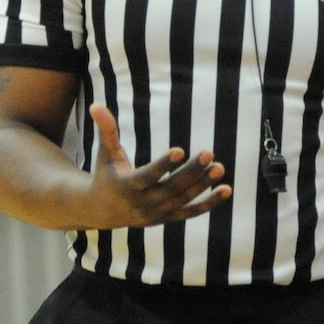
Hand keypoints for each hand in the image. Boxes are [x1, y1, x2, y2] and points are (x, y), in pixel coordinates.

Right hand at [85, 104, 230, 226]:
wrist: (102, 211)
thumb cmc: (107, 174)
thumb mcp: (106, 153)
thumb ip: (107, 131)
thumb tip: (96, 105)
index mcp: (127, 185)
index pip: (147, 176)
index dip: (163, 164)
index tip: (180, 150)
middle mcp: (143, 203)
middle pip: (171, 188)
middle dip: (191, 171)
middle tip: (209, 152)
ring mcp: (157, 213)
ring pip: (183, 199)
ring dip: (203, 185)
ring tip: (219, 166)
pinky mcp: (167, 218)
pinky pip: (191, 212)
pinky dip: (209, 203)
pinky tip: (226, 190)